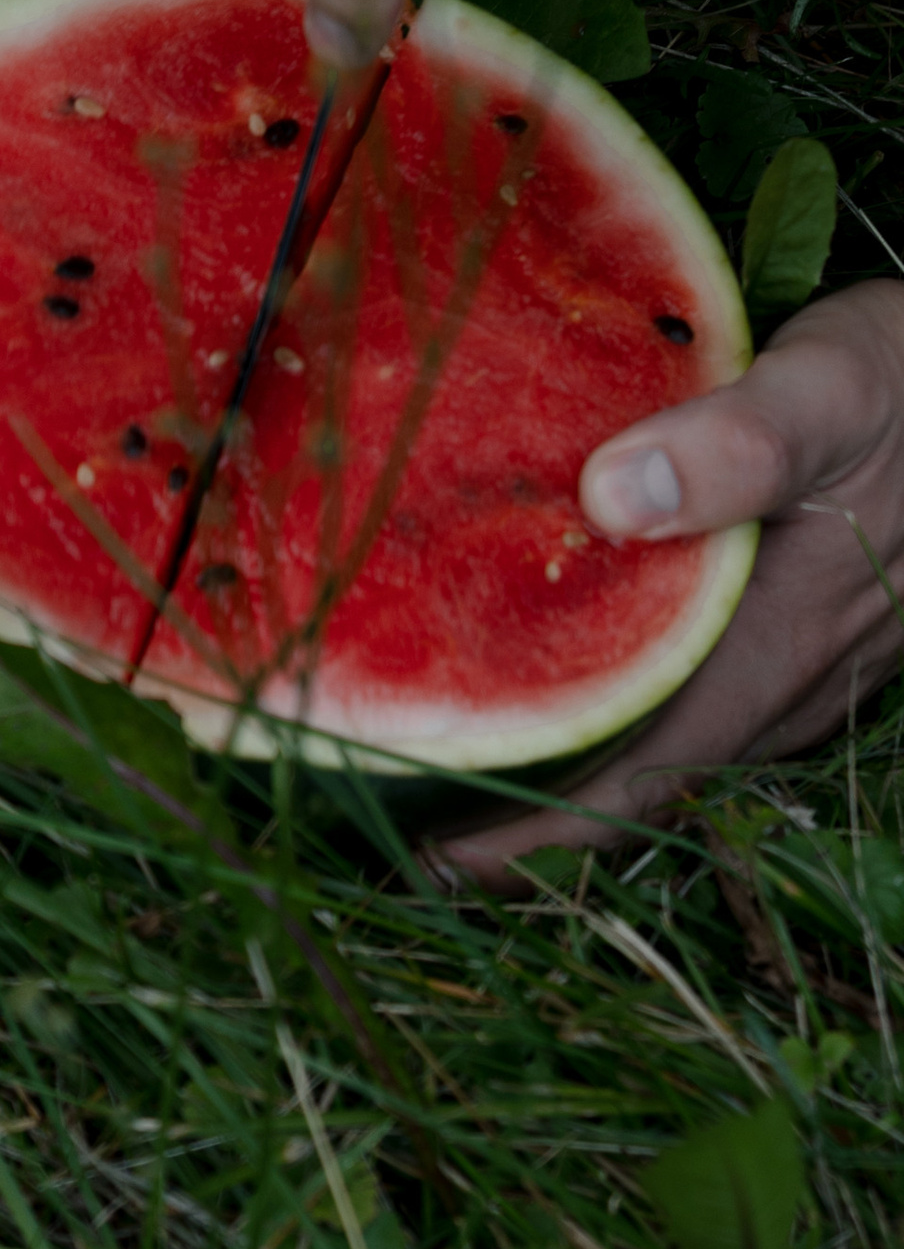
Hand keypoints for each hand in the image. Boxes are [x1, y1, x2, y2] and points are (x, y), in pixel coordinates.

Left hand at [430, 281, 903, 888]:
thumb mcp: (828, 389)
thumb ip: (736, 444)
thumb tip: (611, 500)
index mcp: (785, 641)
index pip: (647, 777)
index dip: (543, 833)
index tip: (440, 860)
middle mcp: (799, 674)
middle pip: (653, 780)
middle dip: (540, 813)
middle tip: (420, 822)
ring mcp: (816, 659)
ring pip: (686, 743)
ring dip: (587, 765)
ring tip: (476, 758)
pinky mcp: (819, 627)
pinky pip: (716, 697)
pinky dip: (639, 708)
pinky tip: (580, 674)